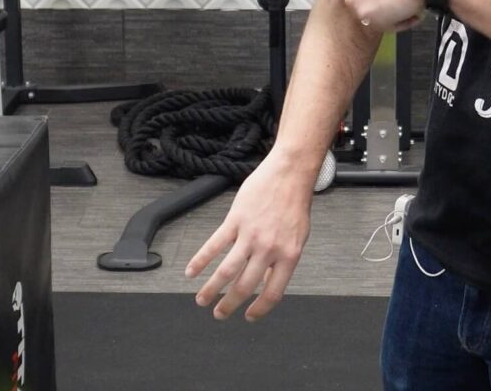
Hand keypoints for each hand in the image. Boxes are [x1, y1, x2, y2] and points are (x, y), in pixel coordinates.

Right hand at [185, 151, 311, 320]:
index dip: (259, 309)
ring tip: (202, 300)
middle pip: (244, 286)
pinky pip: (214, 245)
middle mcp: (269, 248)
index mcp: (288, 255)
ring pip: (226, 271)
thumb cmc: (295, 202)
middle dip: (229, 304)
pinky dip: (200, 260)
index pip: (272, 293)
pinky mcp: (236, 220)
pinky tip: (191, 271)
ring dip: (211, 289)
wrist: (290, 173)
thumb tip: (268, 282)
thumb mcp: (299, 237)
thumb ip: (284, 260)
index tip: (248, 316)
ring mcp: (250, 235)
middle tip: (219, 313)